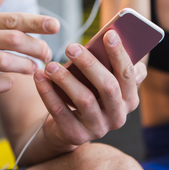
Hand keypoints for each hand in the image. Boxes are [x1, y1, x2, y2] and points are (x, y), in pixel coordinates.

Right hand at [0, 0, 59, 100]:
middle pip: (13, 39)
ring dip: (25, 66)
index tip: (56, 25)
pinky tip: (11, 83)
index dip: (37, 22)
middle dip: (37, 47)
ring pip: (3, 61)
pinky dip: (4, 84)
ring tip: (35, 69)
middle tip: (48, 54)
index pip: (12, 19)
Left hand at [33, 30, 146, 149]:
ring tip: (51, 65)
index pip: (128, 74)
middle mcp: (118, 116)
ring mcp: (98, 128)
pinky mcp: (76, 136)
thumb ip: (110, 63)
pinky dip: (48, 92)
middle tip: (71, 46)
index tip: (109, 33)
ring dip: (66, 79)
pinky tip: (39, 76)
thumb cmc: (89, 93)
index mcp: (129, 99)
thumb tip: (112, 36)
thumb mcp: (102, 80)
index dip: (119, 54)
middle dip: (89, 64)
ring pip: (84, 100)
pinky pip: (60, 112)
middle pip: (108, 87)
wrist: (68, 126)